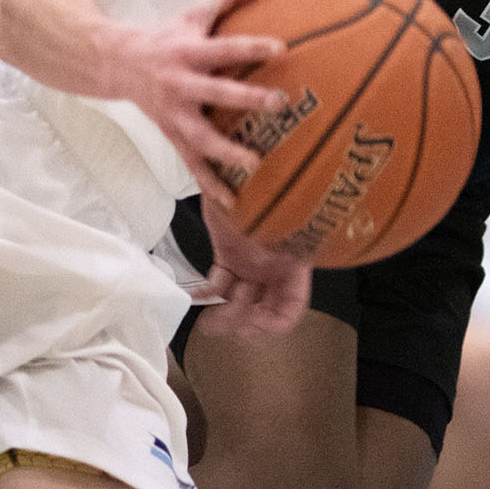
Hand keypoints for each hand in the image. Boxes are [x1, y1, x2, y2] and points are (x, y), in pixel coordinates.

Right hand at [107, 0, 286, 207]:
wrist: (117, 64)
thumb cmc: (167, 37)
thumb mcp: (194, 12)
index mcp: (189, 52)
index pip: (225, 48)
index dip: (251, 47)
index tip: (282, 49)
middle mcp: (181, 85)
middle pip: (214, 93)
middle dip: (245, 99)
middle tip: (279, 103)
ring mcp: (174, 115)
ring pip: (200, 137)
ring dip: (226, 152)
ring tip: (255, 162)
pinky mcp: (172, 136)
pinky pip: (192, 164)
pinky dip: (211, 183)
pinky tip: (233, 202)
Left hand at [198, 196, 310, 339]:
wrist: (235, 164)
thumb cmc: (260, 190)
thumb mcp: (270, 224)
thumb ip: (267, 255)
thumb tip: (253, 289)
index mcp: (292, 264)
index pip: (291, 309)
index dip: (273, 324)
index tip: (252, 322)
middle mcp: (274, 269)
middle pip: (263, 312)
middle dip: (243, 323)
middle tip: (223, 319)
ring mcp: (251, 264)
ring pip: (239, 303)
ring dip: (224, 315)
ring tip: (208, 320)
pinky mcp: (229, 257)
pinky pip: (219, 284)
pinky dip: (207, 293)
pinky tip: (197, 296)